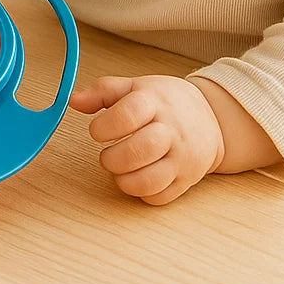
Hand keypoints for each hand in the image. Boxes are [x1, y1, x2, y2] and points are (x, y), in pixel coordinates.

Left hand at [69, 75, 224, 204]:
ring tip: (119, 169)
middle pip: (140, 150)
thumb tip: (73, 100)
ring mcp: (181, 158)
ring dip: (124, 180)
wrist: (210, 118)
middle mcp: (171, 130)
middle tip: (106, 155)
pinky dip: (141, 193)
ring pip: (150, 180)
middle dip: (113, 158)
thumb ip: (103, 91)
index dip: (105, 126)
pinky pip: (160, 197)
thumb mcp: (135, 86)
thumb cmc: (165, 102)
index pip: (128, 114)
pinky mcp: (186, 180)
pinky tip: (137, 178)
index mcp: (154, 102)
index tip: (96, 131)